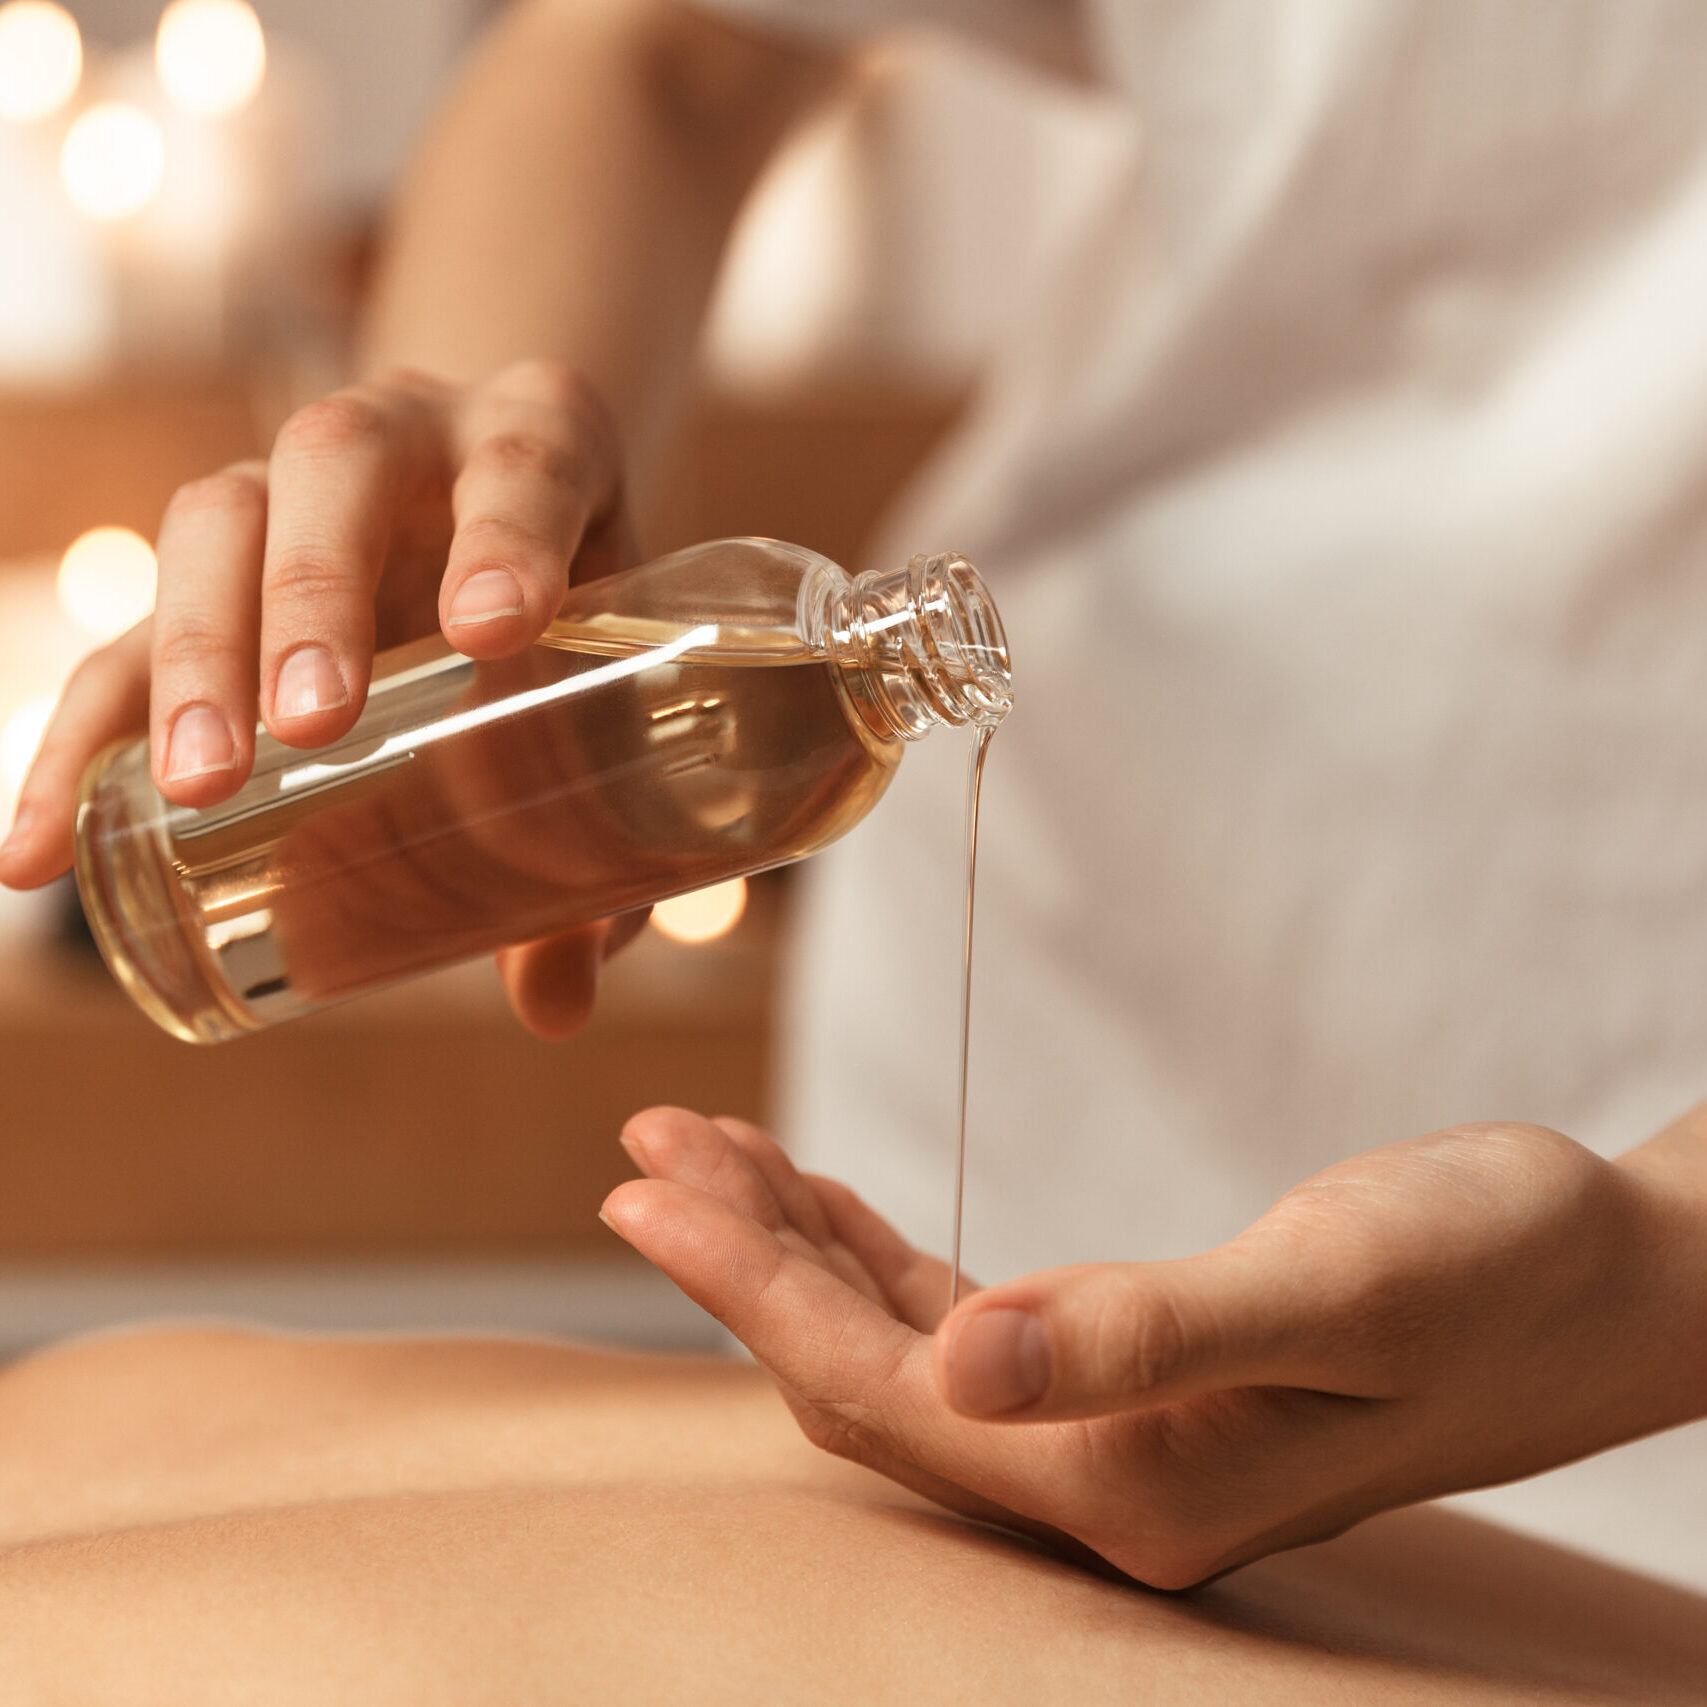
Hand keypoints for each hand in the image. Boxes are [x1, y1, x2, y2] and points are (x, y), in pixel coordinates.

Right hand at [0, 360, 642, 1037]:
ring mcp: (290, 483)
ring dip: (197, 651)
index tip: (494, 632)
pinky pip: (123, 628)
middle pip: (334, 467)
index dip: (506, 536)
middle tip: (315, 725)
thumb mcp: (616, 678)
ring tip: (201, 786)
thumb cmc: (577, 602)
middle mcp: (407, 432)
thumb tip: (560, 1006)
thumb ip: (603, 827)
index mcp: (539, 437)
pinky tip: (39, 852)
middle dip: (316, 595)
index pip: (526, 461)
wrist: (504, 498)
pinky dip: (78, 737)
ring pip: (215, 521)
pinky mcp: (208, 568)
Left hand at [602, 1108, 1706, 1586]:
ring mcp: (1113, 1437)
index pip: (883, 1390)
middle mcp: (1101, 1484)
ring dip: (795, 1252)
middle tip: (646, 1149)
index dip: (750, 1291)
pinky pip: (964, 1323)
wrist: (1604, 1285)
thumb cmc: (1490, 1268)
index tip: (646, 1188)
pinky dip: (878, 1256)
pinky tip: (826, 1201)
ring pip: (897, 1348)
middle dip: (741, 1263)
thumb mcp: (1332, 1284)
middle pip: (862, 1377)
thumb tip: (959, 1362)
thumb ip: (1141, 1330)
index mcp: (1128, 1480)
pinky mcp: (1135, 1377)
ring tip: (703, 1152)